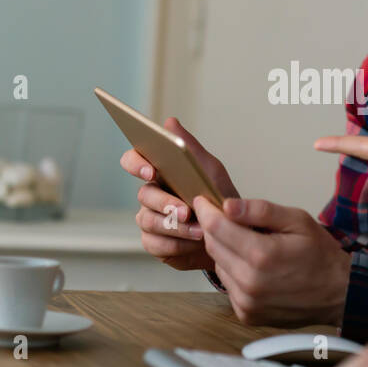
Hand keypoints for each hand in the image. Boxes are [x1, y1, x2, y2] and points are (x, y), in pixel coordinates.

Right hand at [119, 117, 238, 271]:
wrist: (234, 235)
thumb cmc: (219, 198)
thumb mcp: (210, 171)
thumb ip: (190, 148)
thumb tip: (170, 122)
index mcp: (160, 172)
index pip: (133, 160)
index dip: (136, 164)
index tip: (151, 170)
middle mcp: (151, 195)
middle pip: (143, 194)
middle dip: (165, 203)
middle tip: (186, 211)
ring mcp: (150, 219)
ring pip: (147, 220)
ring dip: (175, 227)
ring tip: (199, 230)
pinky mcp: (155, 242)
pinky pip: (154, 243)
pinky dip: (175, 244)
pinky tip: (193, 243)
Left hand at [191, 195, 350, 327]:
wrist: (338, 292)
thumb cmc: (320, 254)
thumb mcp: (297, 220)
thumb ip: (261, 210)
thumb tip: (228, 205)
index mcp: (261, 255)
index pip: (216, 228)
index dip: (207, 210)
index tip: (204, 200)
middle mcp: (249, 282)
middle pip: (213, 246)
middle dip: (215, 228)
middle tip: (226, 217)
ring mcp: (247, 302)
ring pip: (218, 265)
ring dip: (226, 251)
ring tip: (249, 244)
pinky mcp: (247, 314)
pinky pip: (229, 285)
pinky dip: (235, 272)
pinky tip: (254, 267)